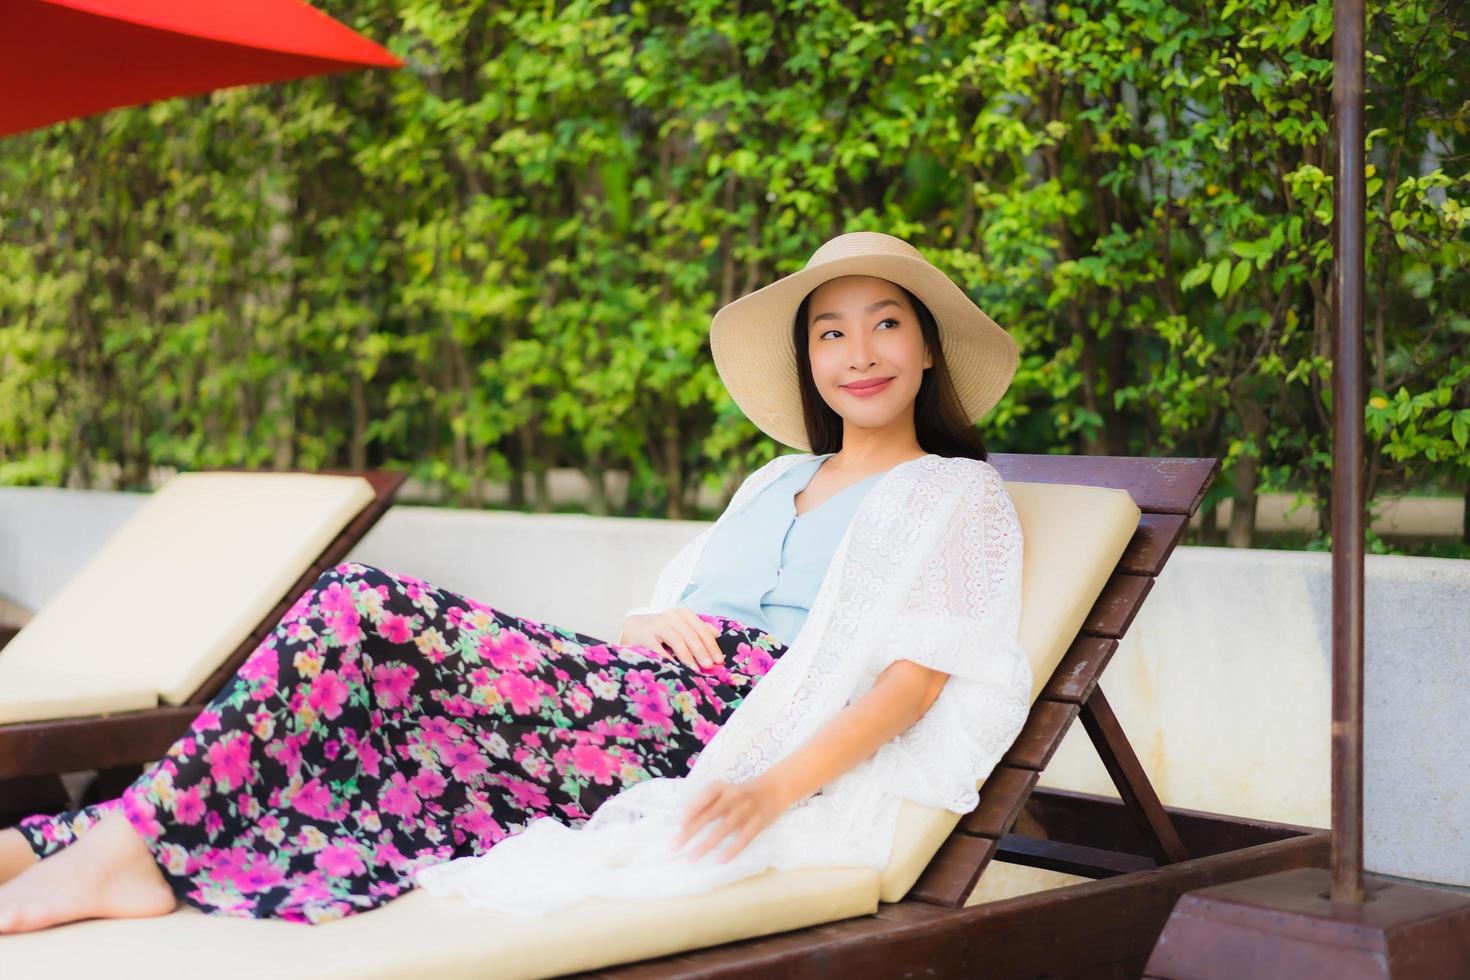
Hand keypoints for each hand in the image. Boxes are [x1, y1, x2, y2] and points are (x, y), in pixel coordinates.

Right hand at [619, 608, 724, 671]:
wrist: (635, 627)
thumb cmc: (664, 630)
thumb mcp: (682, 626)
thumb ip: (698, 629)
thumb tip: (717, 634)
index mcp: (684, 614)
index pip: (702, 630)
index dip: (712, 646)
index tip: (719, 660)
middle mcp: (672, 616)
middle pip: (691, 635)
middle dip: (702, 652)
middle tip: (709, 666)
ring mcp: (657, 625)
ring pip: (677, 641)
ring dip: (687, 656)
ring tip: (695, 670)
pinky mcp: (645, 635)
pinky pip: (658, 649)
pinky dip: (668, 658)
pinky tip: (675, 667)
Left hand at [674, 776, 789, 863]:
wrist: (774, 789)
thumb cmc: (742, 794)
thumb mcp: (725, 791)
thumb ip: (708, 803)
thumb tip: (685, 823)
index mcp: (723, 787)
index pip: (706, 795)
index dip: (693, 807)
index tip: (679, 822)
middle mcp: (734, 797)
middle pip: (710, 815)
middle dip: (691, 832)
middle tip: (675, 846)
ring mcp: (746, 810)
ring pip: (723, 829)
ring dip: (706, 845)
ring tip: (691, 857)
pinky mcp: (757, 823)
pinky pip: (743, 839)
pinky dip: (731, 850)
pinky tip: (719, 860)